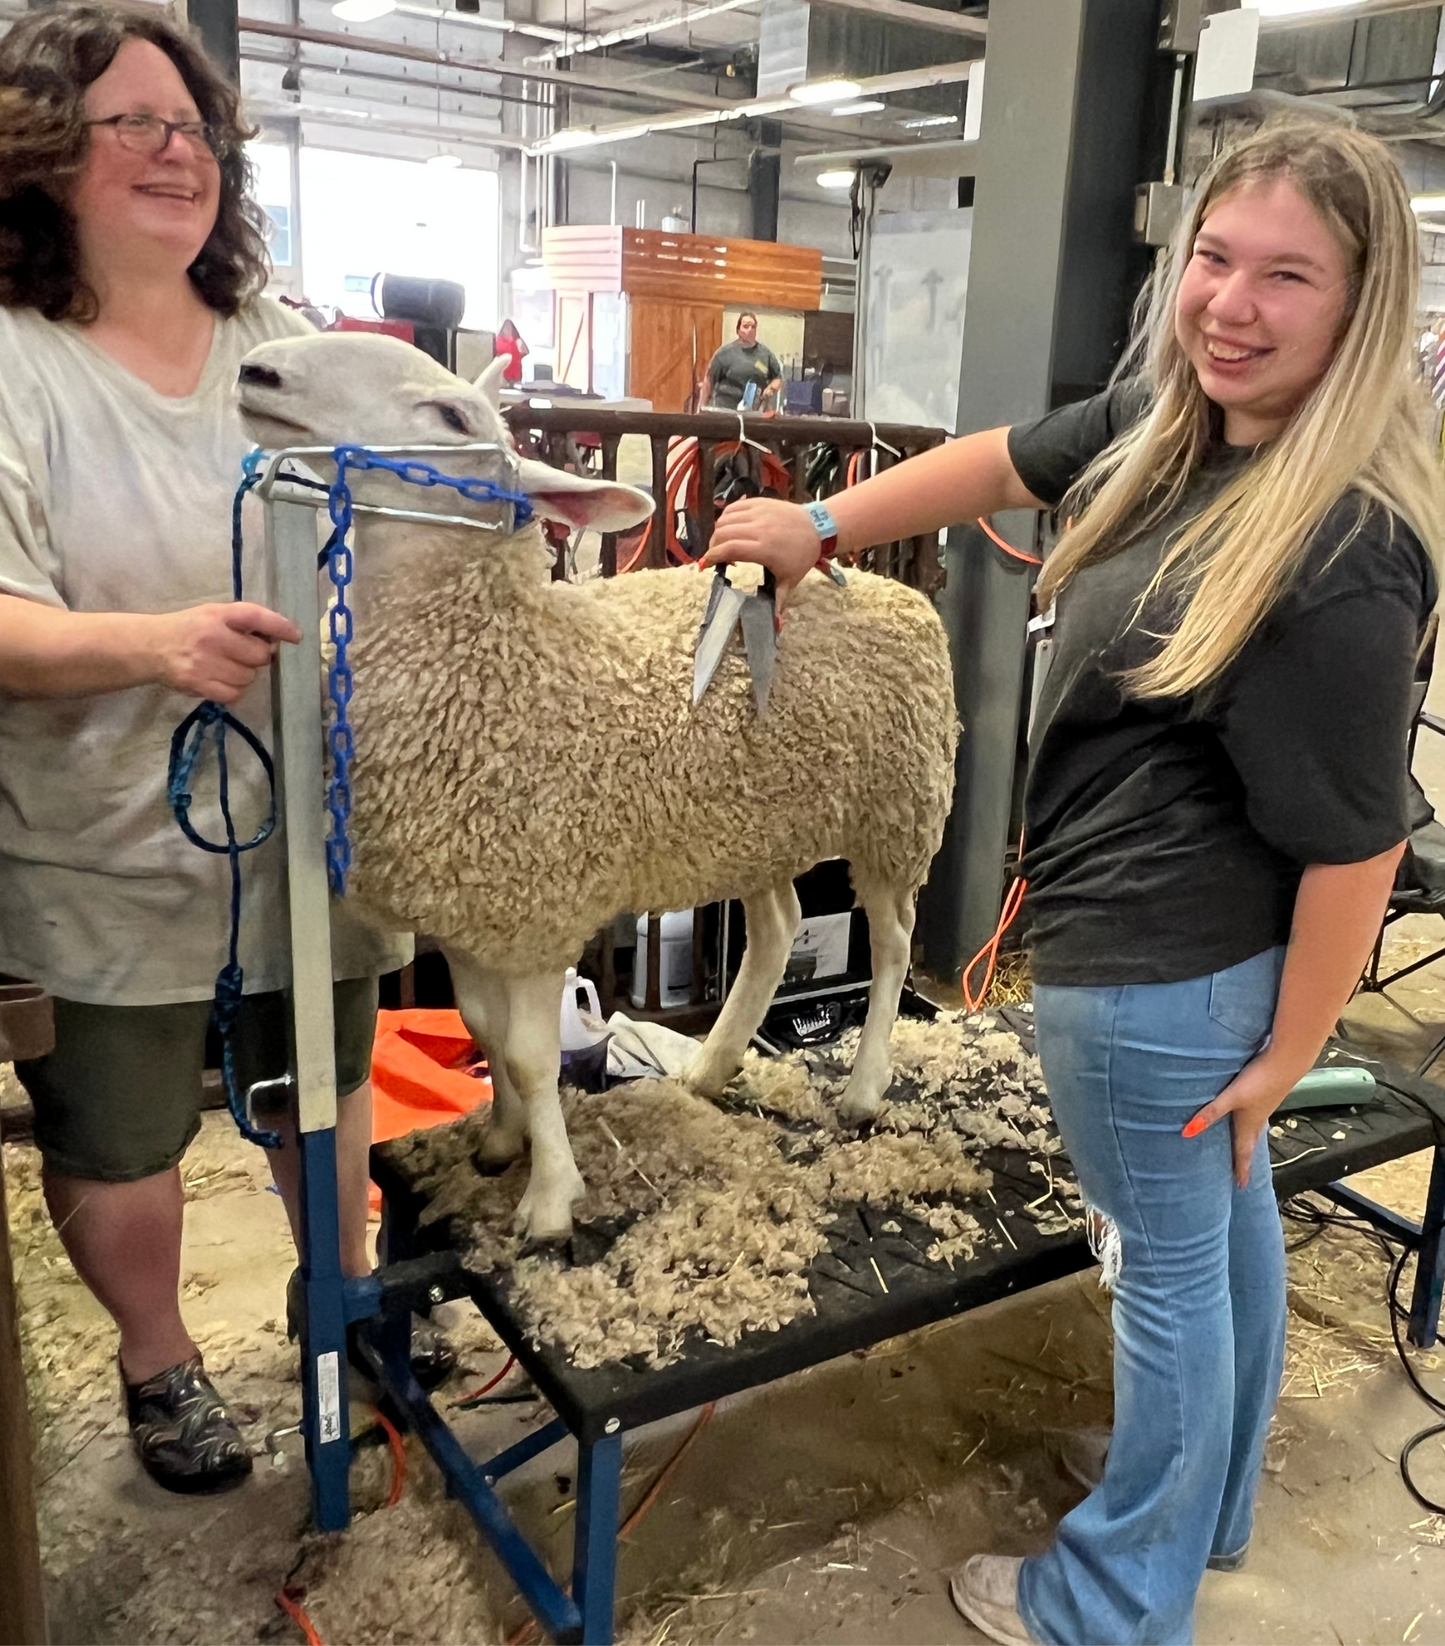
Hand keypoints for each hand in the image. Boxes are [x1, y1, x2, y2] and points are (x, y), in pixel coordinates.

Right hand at [149, 602, 301, 702]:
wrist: (152, 647)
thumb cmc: (190, 629)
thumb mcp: (214, 614)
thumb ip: (243, 622)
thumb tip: (279, 638)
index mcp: (217, 615)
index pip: (256, 617)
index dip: (280, 626)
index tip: (296, 636)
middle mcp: (212, 637)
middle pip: (260, 655)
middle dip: (258, 656)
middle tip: (243, 654)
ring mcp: (205, 663)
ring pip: (249, 677)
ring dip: (244, 675)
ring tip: (227, 666)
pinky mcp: (199, 685)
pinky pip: (234, 694)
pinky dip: (233, 690)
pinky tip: (221, 680)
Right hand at [702, 497, 823, 604]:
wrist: (818, 527)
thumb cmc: (802, 556)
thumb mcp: (790, 581)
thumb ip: (778, 600)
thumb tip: (775, 625)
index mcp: (764, 548)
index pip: (729, 549)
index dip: (712, 556)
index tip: (705, 565)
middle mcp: (758, 528)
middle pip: (722, 533)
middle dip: (713, 546)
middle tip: (716, 556)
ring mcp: (759, 512)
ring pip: (725, 519)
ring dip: (719, 532)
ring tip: (723, 543)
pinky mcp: (760, 502)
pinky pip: (734, 507)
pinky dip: (727, 517)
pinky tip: (731, 528)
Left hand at [1182, 1050, 1301, 1187]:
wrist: (1288, 1060)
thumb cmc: (1259, 1081)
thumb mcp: (1231, 1097)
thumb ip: (1210, 1113)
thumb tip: (1187, 1133)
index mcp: (1250, 1125)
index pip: (1244, 1152)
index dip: (1242, 1169)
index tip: (1241, 1185)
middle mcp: (1259, 1118)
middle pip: (1250, 1142)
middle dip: (1245, 1157)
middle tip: (1241, 1170)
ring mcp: (1265, 1105)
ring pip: (1255, 1128)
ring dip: (1249, 1138)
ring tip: (1243, 1144)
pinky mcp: (1267, 1091)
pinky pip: (1258, 1113)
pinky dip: (1252, 1120)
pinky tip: (1249, 1112)